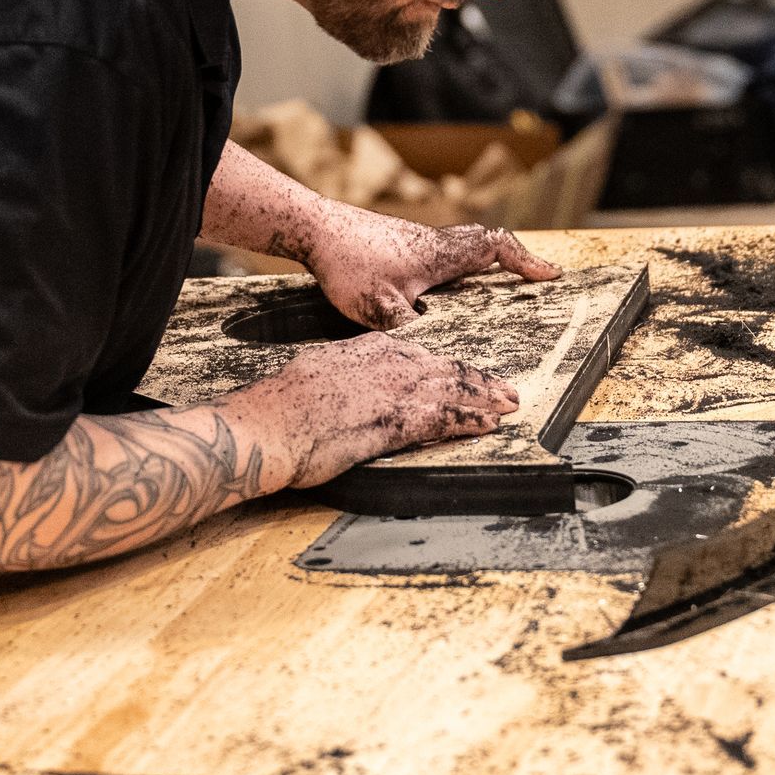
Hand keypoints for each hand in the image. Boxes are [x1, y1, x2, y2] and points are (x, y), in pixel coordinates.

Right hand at [231, 334, 520, 486]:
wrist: (266, 424)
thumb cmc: (277, 409)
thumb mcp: (313, 375)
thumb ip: (340, 376)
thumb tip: (347, 387)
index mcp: (363, 350)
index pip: (417, 354)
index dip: (444, 365)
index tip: (461, 372)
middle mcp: (384, 364)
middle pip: (443, 368)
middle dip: (476, 379)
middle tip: (503, 388)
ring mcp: (392, 390)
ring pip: (452, 389)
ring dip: (483, 398)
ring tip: (507, 404)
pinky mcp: (396, 421)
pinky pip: (444, 419)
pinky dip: (470, 421)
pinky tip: (487, 425)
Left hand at [304, 204, 561, 330]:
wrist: (311, 228)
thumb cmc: (346, 263)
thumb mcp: (379, 308)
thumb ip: (407, 332)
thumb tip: (429, 357)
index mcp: (440, 254)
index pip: (495, 247)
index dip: (525, 261)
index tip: (549, 275)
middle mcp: (433, 243)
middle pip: (484, 244)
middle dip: (512, 261)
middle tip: (531, 279)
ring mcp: (414, 241)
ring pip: (460, 248)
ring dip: (481, 264)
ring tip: (494, 289)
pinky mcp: (396, 244)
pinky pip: (438, 254)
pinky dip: (454, 268)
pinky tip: (439, 290)